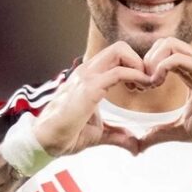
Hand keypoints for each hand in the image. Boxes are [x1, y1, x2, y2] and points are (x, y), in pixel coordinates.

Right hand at [32, 41, 149, 155]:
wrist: (46, 142)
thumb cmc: (66, 134)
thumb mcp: (99, 133)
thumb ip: (118, 135)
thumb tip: (135, 144)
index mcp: (89, 77)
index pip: (116, 56)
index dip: (134, 67)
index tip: (141, 87)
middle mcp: (87, 71)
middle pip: (119, 47)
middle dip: (139, 61)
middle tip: (146, 83)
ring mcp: (87, 77)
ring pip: (120, 51)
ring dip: (139, 66)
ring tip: (145, 86)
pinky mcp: (89, 88)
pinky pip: (119, 72)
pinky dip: (136, 76)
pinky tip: (141, 88)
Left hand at [139, 37, 191, 150]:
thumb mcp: (181, 129)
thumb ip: (160, 133)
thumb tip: (140, 145)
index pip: (164, 53)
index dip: (147, 68)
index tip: (141, 89)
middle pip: (164, 42)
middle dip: (146, 60)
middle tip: (142, 84)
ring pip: (168, 43)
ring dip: (151, 61)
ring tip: (150, 83)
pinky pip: (176, 57)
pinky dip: (160, 67)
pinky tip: (156, 83)